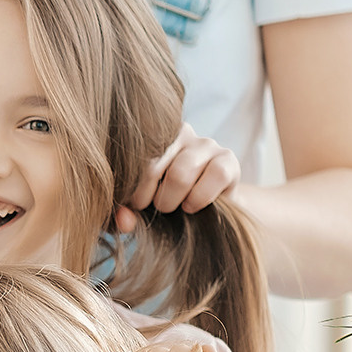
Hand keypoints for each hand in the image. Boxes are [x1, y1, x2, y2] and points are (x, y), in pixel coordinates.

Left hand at [118, 128, 240, 227]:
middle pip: (151, 167)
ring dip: (172, 200)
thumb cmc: (167, 201)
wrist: (209, 210)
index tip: (137, 204)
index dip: (131, 189)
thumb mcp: (140, 208)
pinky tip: (193, 205)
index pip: (131, 158)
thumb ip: (123, 214)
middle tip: (157, 208)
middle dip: (149, 198)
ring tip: (175, 207)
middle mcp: (180, 132)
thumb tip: (122, 220)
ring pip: (180, 173)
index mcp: (151, 135)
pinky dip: (199, 198)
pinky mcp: (228, 159)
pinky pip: (214, 175)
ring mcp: (206, 143)